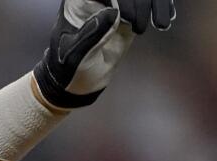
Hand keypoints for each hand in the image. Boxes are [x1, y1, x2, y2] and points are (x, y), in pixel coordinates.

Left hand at [34, 0, 174, 108]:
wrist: (77, 81)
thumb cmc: (68, 68)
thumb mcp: (75, 54)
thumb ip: (92, 33)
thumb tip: (113, 11)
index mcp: (78, 1)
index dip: (121, 0)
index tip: (126, 18)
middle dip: (141, 2)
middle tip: (139, 28)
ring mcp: (116, 5)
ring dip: (156, 3)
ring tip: (161, 24)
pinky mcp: (131, 14)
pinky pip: (149, 4)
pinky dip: (162, 8)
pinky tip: (165, 21)